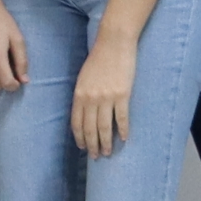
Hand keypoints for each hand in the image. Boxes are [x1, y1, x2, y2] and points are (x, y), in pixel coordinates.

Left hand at [69, 40, 136, 158]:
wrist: (113, 44)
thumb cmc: (98, 60)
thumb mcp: (83, 78)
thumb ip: (82, 95)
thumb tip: (83, 112)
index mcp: (79, 95)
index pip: (77, 123)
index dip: (79, 137)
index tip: (83, 147)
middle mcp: (91, 99)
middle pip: (90, 128)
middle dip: (92, 145)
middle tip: (95, 156)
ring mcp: (107, 98)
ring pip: (105, 127)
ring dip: (106, 143)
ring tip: (107, 153)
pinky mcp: (122, 95)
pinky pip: (122, 118)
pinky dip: (123, 130)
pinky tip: (124, 139)